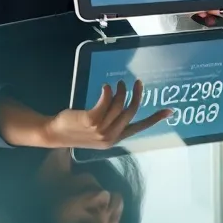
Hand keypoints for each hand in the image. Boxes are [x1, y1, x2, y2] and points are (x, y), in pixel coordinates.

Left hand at [43, 80, 170, 148]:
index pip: (139, 128)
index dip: (155, 118)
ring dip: (120, 91)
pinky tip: (106, 87)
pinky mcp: (91, 120)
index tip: (169, 111)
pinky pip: (106, 101)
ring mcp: (100, 129)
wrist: (53, 134)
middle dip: (136, 95)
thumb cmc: (75, 130)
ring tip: (116, 84)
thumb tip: (125, 105)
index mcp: (115, 139)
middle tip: (136, 83)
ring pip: (119, 105)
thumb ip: (112, 121)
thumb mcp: (97, 130)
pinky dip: (108, 91)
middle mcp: (110, 136)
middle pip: (131, 112)